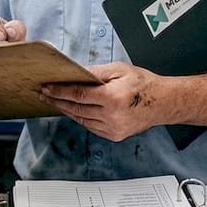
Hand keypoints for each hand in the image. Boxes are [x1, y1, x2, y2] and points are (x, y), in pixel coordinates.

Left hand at [39, 62, 166, 141]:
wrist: (163, 103)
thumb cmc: (143, 84)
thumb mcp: (119, 70)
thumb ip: (96, 72)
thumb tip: (76, 72)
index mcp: (113, 98)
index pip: (78, 95)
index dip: (59, 91)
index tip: (46, 88)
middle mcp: (112, 116)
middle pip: (76, 109)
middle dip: (57, 101)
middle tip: (44, 94)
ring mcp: (113, 128)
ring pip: (81, 119)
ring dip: (66, 110)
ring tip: (54, 101)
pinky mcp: (114, 135)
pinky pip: (91, 126)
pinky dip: (80, 118)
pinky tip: (72, 110)